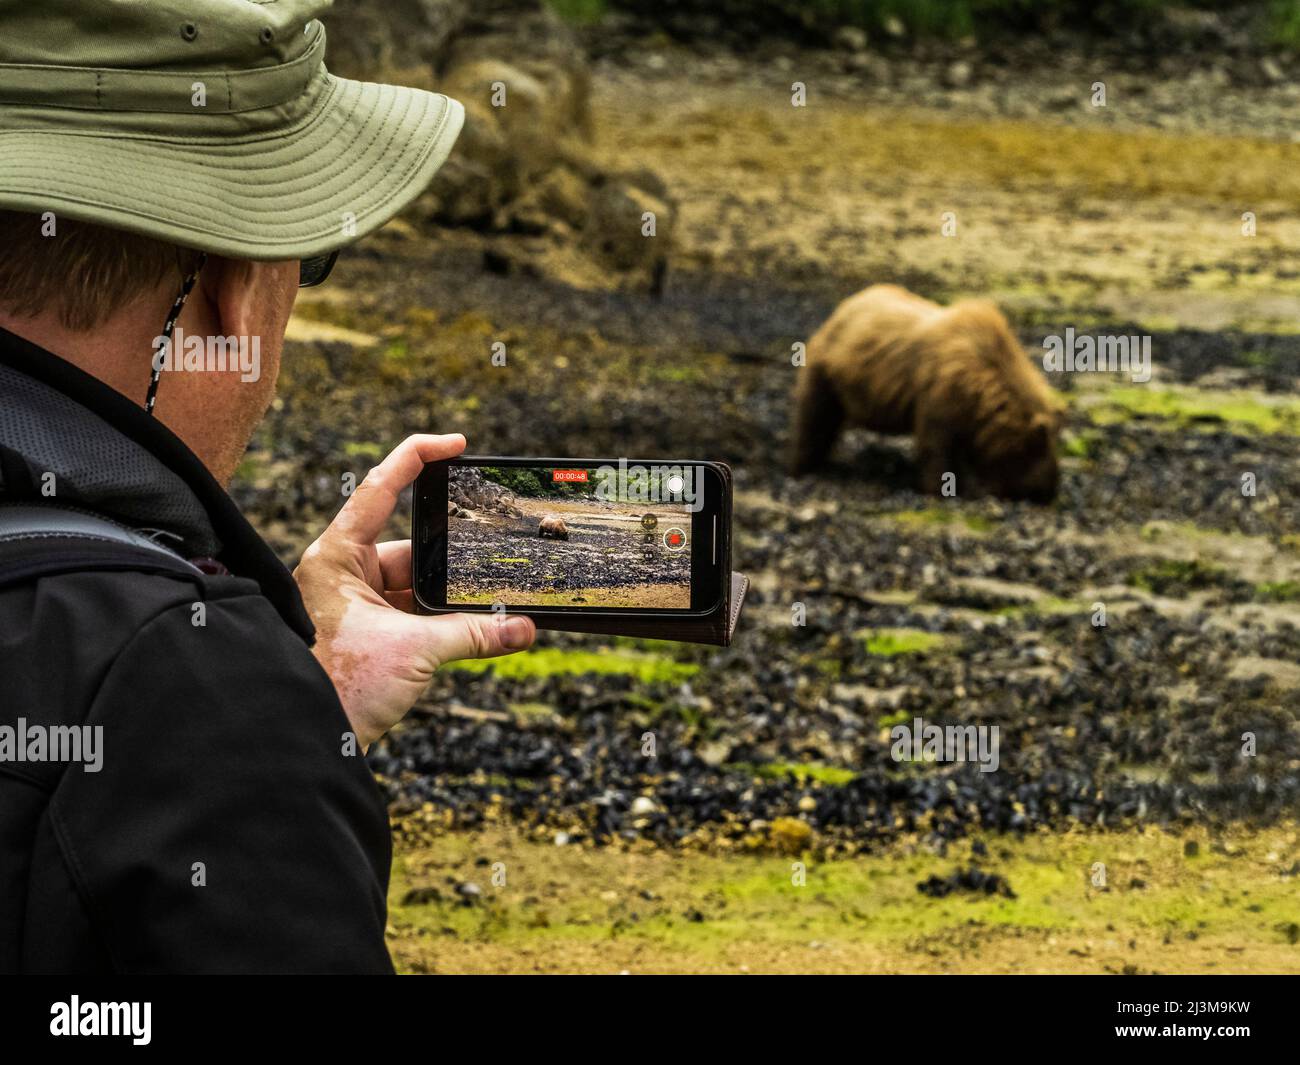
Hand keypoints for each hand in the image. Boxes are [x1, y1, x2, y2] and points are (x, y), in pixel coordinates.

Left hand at [294, 434, 535, 748]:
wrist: (304, 742)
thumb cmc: (335, 687)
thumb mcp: (412, 651)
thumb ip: (472, 633)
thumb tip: (523, 628)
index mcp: (337, 556)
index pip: (380, 488)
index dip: (418, 456)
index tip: (457, 444)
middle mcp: (344, 575)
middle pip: (410, 547)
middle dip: (452, 558)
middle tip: (491, 554)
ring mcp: (357, 607)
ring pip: (418, 586)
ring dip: (452, 599)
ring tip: (490, 604)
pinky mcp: (370, 637)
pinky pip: (416, 616)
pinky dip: (446, 623)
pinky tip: (478, 629)